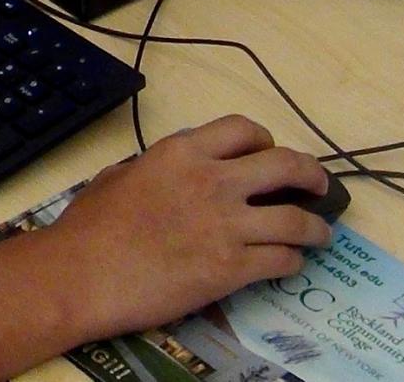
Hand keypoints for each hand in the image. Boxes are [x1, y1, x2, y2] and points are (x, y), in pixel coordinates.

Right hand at [39, 115, 332, 339]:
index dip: (265, 141)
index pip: (244, 130)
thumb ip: (155, 168)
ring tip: (320, 234)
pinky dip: (293, 261)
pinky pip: (282, 260)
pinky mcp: (231, 268)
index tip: (269, 154)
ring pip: (296, 220)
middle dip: (311, 175)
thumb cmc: (90, 226)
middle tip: (318, 186)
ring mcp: (227, 225)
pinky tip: (290, 263)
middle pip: (286, 165)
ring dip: (315, 227)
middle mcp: (214, 180)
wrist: (83, 274)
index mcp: (183, 151)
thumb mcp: (120, 175)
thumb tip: (169, 175)